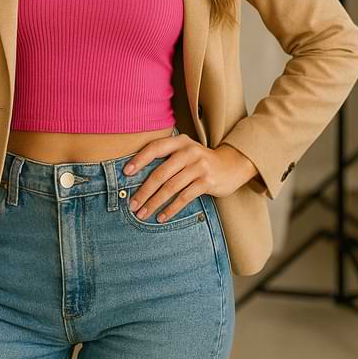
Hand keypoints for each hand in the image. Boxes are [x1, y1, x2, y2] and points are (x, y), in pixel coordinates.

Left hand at [122, 132, 258, 221]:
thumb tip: (137, 175)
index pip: (155, 148)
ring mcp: (199, 166)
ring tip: (143, 214)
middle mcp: (189, 151)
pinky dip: (171, 209)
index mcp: (180, 142)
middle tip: (132, 204)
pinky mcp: (207, 182)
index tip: (126, 173)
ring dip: (154, 202)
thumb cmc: (200, 160)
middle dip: (144, 191)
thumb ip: (167, 158)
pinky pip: (184, 197)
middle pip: (160, 173)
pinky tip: (162, 217)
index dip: (139, 160)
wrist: (232, 165)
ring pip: (171, 187)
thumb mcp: (185, 151)